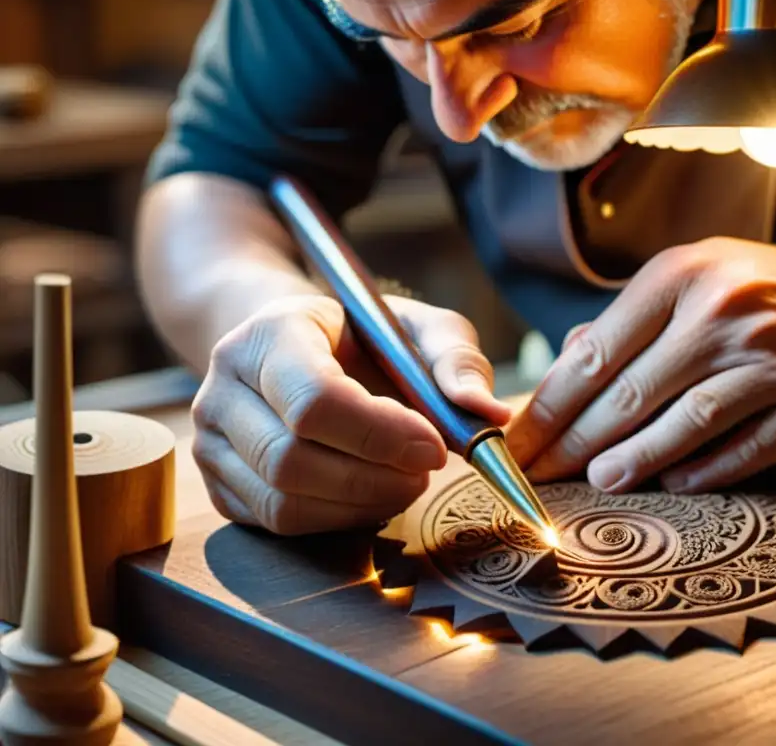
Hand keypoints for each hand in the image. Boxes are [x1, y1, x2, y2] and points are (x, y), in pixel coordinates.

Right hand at [190, 294, 510, 534]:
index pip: (313, 400)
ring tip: (404, 481)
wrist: (297, 350)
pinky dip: (336, 519)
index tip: (433, 446)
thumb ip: (456, 359)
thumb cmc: (363, 339)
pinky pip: (278, 522)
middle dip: (375, 478)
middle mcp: (222, 388)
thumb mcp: (417, 328)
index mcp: (268, 334)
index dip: (381, 434)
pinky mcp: (221, 485)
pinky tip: (370, 494)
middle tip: (426, 471)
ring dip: (359, 504)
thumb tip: (488, 414)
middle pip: (293, 459)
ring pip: (283, 500)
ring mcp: (212, 441)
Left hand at [506, 236, 775, 493]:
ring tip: (595, 482)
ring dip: (632, 461)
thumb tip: (564, 359)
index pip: (596, 353)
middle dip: (574, 443)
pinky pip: (743, 450)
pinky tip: (670, 484)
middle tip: (539, 476)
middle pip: (629, 393)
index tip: (515, 444)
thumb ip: (631, 320)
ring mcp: (773, 359)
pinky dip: (701, 472)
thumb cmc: (769, 299)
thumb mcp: (700, 281)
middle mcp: (726, 311)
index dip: (548, 407)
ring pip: (683, 422)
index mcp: (684, 275)